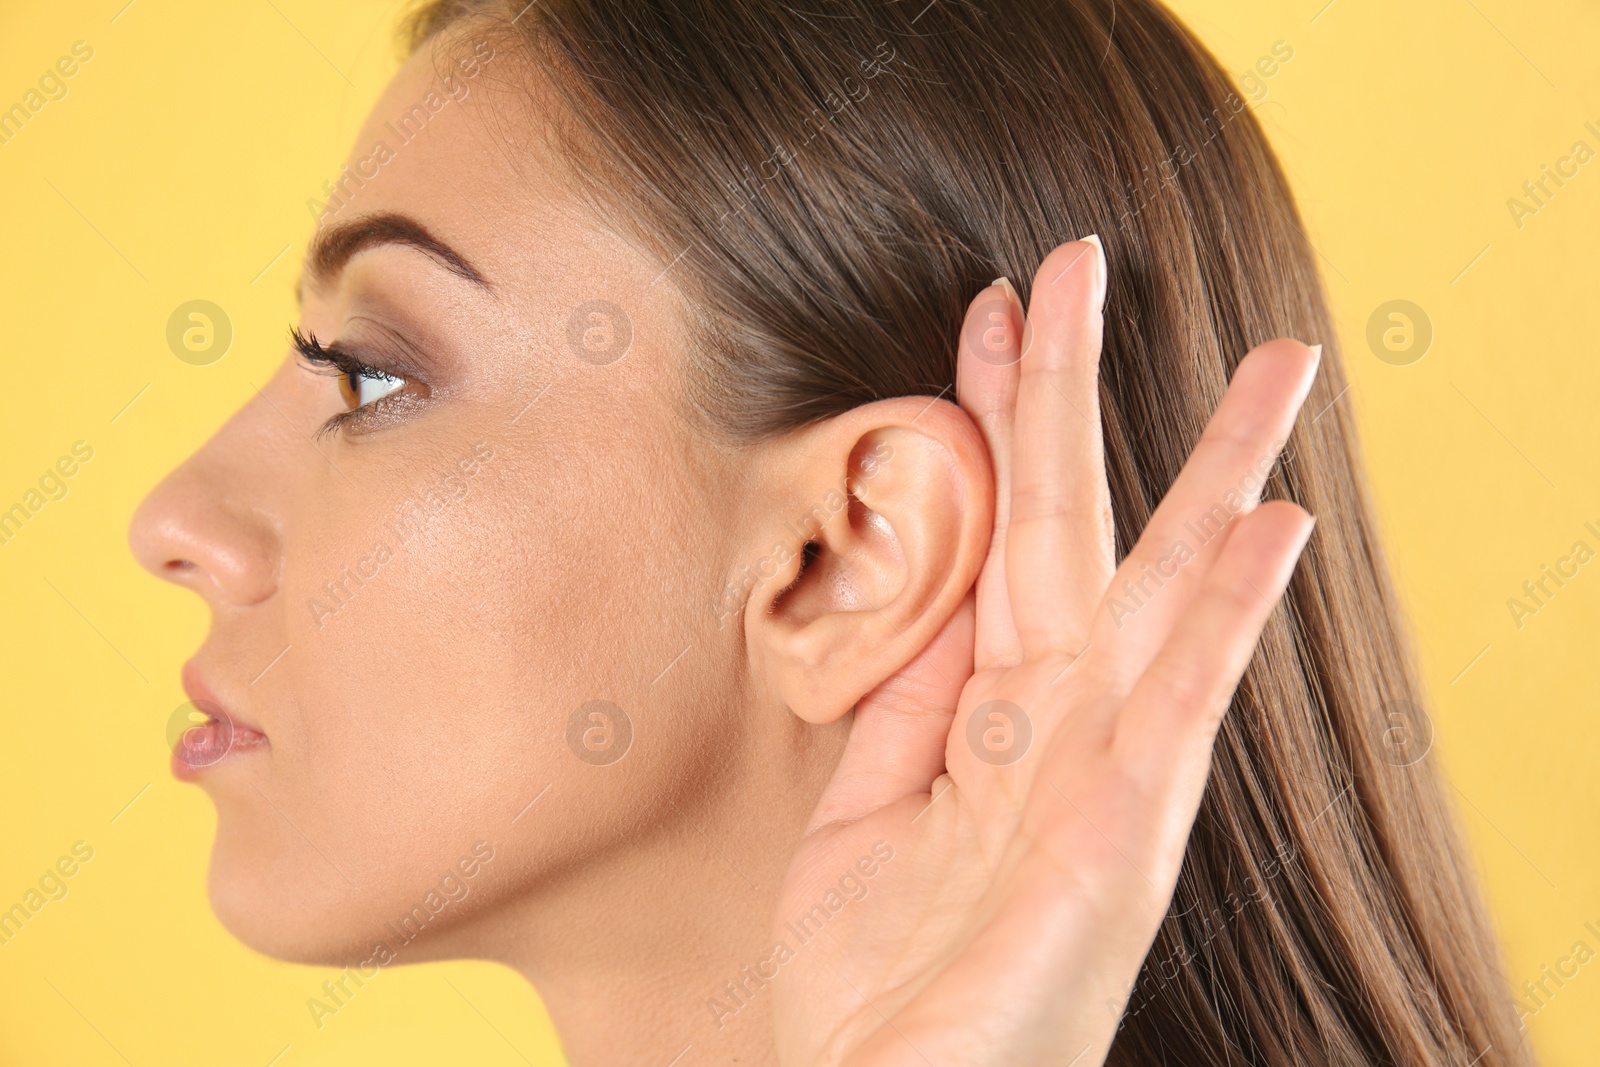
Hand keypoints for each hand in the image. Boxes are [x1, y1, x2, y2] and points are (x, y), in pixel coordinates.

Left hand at [769, 237, 1319, 1065]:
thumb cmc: (878, 980)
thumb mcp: (866, 813)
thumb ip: (903, 704)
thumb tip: (917, 593)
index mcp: (998, 716)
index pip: (1003, 534)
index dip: (998, 420)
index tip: (987, 308)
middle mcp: (1064, 730)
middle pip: (1082, 530)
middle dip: (1082, 396)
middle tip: (1088, 259)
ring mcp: (1102, 782)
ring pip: (1162, 598)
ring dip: (1215, 478)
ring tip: (1272, 370)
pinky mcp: (1119, 847)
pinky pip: (1177, 715)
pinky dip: (1223, 620)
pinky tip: (1272, 529)